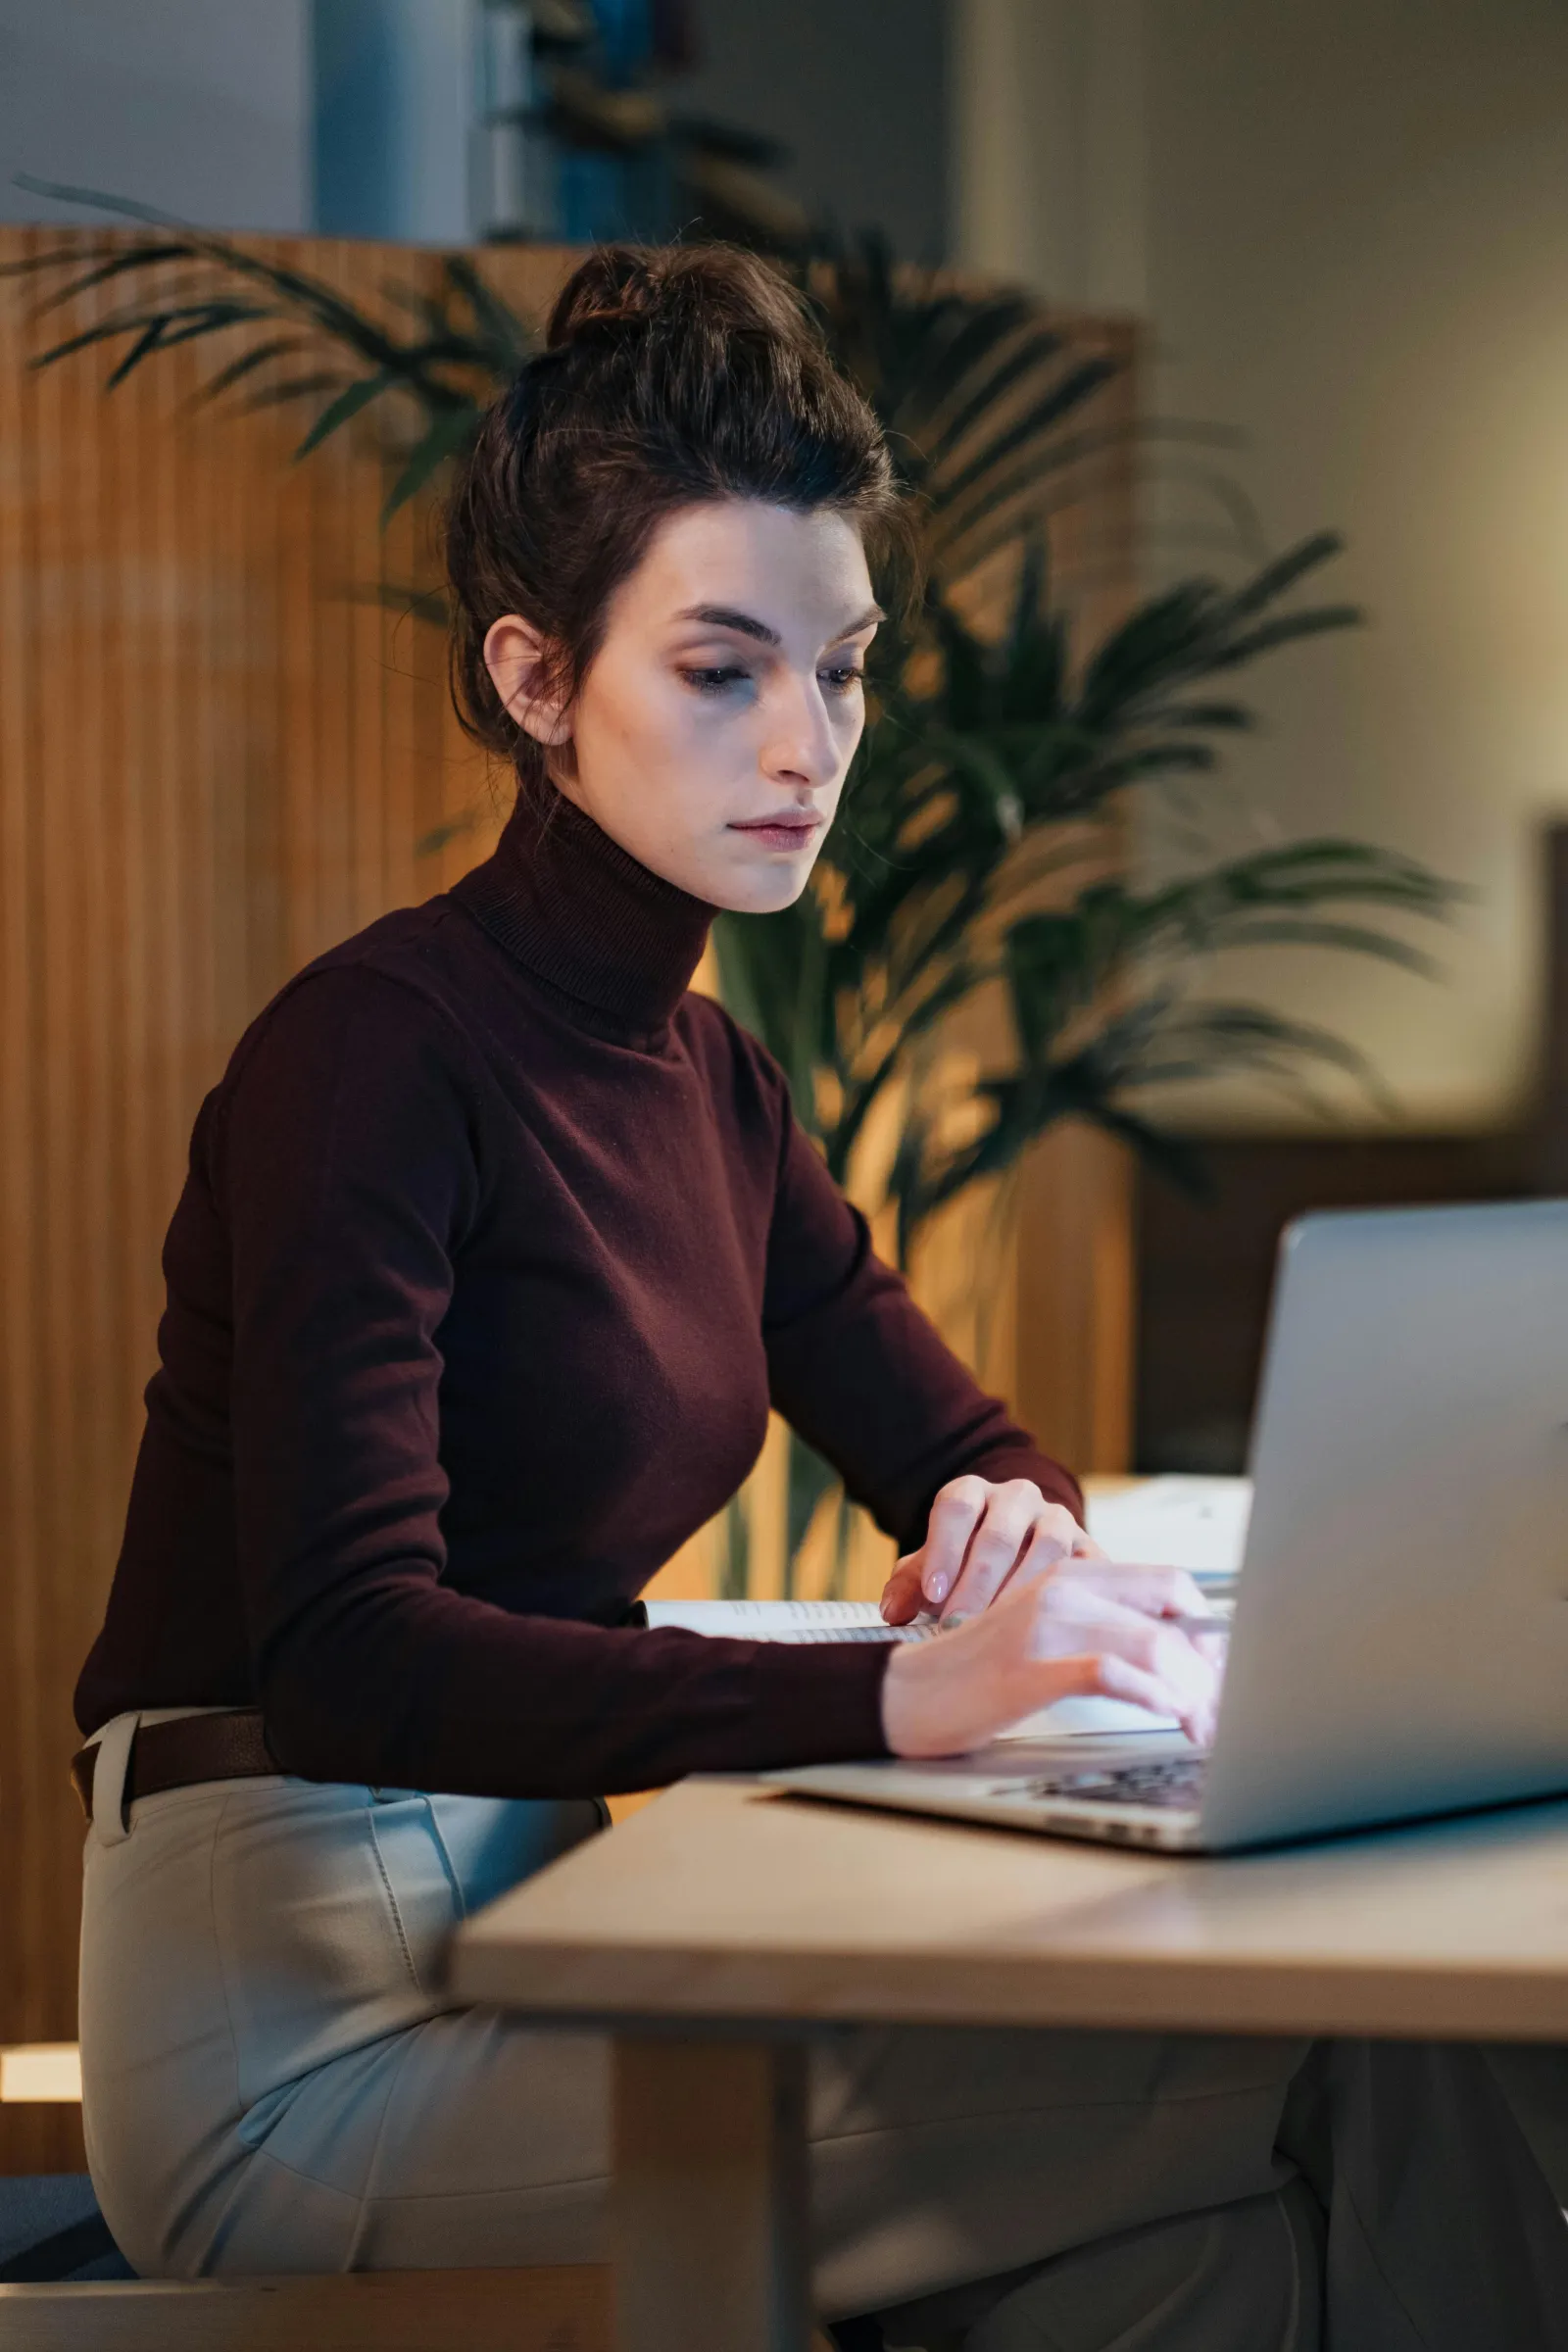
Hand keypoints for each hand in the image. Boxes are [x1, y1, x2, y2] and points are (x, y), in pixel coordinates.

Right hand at [880, 1558, 1224, 1758]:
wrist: (902, 1693)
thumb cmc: (972, 1673)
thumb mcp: (1041, 1631)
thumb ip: (1095, 1627)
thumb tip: (1170, 1657)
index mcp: (1068, 1573)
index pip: (1169, 1582)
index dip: (1208, 1627)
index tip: (1221, 1670)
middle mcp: (1062, 1589)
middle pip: (1173, 1613)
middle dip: (1211, 1667)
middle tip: (1222, 1710)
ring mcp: (1046, 1626)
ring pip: (1152, 1642)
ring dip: (1193, 1691)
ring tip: (1203, 1727)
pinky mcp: (1031, 1668)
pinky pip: (1110, 1673)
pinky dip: (1151, 1695)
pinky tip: (1168, 1715)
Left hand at [881, 1475, 1102, 1628]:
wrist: (1023, 1548)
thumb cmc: (967, 1562)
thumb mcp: (934, 1565)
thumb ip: (910, 1584)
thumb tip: (893, 1612)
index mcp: (973, 1493)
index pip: (956, 1506)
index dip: (944, 1548)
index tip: (933, 1593)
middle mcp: (1017, 1497)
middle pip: (1000, 1532)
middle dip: (978, 1582)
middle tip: (961, 1625)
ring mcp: (1058, 1518)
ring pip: (1049, 1545)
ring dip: (1024, 1589)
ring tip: (1005, 1631)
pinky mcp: (1090, 1546)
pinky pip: (1089, 1565)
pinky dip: (1074, 1594)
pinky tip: (1053, 1626)